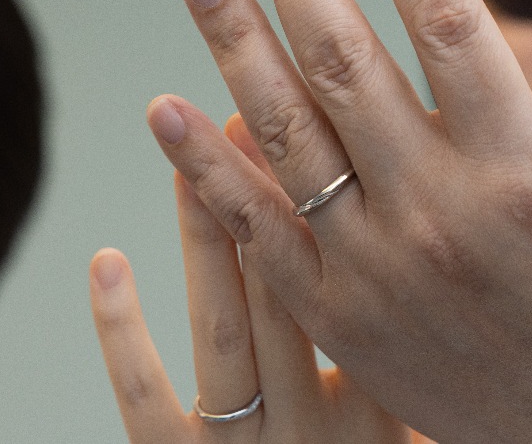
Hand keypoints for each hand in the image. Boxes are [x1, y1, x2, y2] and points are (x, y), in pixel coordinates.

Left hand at [89, 127, 413, 442]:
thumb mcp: (410, 406)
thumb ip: (415, 341)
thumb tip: (423, 248)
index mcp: (376, 396)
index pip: (357, 287)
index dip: (333, 209)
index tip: (324, 133)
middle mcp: (311, 419)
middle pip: (285, 290)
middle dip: (264, 196)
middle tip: (249, 117)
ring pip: (222, 328)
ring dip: (204, 237)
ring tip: (187, 165)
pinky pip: (143, 396)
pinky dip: (120, 329)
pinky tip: (108, 263)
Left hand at [148, 0, 531, 442]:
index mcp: (529, 175)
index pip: (450, 29)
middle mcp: (442, 212)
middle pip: (348, 63)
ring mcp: (380, 267)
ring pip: (288, 134)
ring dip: (236, 43)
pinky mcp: (343, 317)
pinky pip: (259, 231)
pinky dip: (207, 168)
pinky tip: (169, 109)